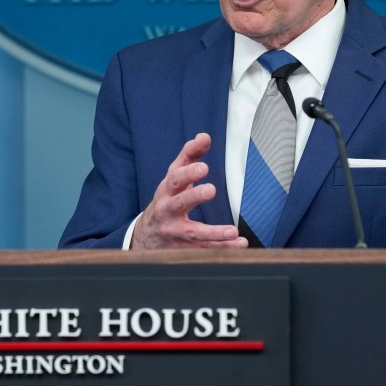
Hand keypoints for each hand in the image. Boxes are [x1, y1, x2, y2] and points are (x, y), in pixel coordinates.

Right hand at [131, 133, 248, 248]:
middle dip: (194, 195)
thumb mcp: (173, 178)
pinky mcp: (183, 248)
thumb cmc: (166, 200)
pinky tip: (240, 243)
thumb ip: (189, 156)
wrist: (146, 235)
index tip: (204, 165)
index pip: (176, 177)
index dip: (188, 170)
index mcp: (167, 190)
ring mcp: (174, 231)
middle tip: (210, 189)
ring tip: (232, 231)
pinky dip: (223, 247)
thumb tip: (204, 136)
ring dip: (213, 232)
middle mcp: (167, 210)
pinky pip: (204, 249)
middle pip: (179, 202)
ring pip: (193, 232)